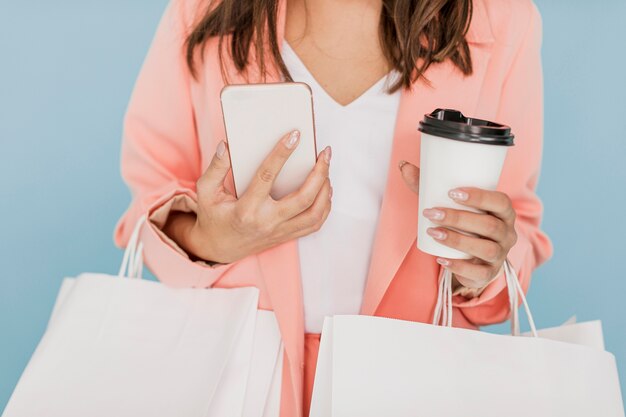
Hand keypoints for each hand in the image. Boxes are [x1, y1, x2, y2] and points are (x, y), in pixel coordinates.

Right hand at [168, 130, 332, 263]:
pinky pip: (314, 224)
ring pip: (314, 214)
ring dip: (325, 190)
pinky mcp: (286, 236)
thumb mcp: (206, 192)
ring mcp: (279, 232)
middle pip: (303, 199)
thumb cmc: (213, 216)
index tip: (295, 135)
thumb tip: (226, 145)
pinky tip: (325, 189)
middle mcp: (266, 222)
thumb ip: (216, 167)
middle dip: (319, 173)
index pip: (267, 177)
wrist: (217, 248)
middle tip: (325, 153)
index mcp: (246, 209)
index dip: (281, 154)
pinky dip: (324, 206)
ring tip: (326, 168)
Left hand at [399, 160, 516, 288]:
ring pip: (486, 249)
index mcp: (504, 212)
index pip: (500, 201)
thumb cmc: (464, 224)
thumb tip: (403, 166)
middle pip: (490, 225)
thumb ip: (429, 186)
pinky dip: (459, 266)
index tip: (451, 192)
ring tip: (433, 233)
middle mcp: (507, 233)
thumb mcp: (451, 205)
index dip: (479, 197)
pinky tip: (441, 259)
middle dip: (459, 218)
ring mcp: (500, 255)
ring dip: (457, 240)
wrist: (473, 258)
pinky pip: (478, 273)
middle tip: (432, 213)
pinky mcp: (489, 274)